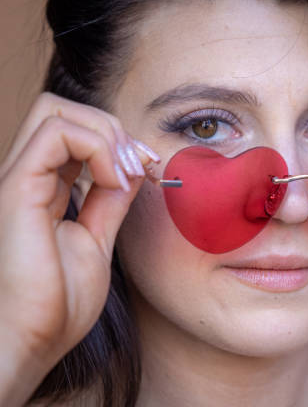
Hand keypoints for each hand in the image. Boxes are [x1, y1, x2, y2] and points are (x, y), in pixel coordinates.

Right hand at [0, 92, 158, 403]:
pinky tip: (114, 180)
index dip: (120, 141)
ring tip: (126, 173)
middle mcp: (29, 176)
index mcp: (46, 188)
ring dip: (106, 133)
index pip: (78, 135)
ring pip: (56, 110)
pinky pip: (56, 133)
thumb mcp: (99, 239)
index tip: (150, 168)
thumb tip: (131, 168)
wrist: (30, 340)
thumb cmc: (57, 302)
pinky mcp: (17, 187)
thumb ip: (111, 201)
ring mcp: (20, 178)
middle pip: (63, 110)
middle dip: (112, 127)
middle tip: (139, 164)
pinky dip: (97, 147)